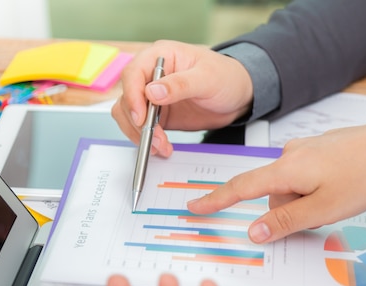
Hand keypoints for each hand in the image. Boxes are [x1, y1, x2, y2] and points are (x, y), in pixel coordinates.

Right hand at [112, 40, 253, 157]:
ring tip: (162, 147)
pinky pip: (141, 128)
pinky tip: (162, 147)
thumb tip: (152, 92)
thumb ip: (180, 84)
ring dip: (140, 134)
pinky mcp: (157, 115)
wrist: (238, 96)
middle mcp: (151, 76)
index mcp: (160, 56)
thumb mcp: (207, 78)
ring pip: (129, 115)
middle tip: (156, 139)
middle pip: (127, 97)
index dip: (132, 96)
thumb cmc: (226, 77)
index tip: (141, 117)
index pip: (133, 74)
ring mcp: (152, 97)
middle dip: (137, 122)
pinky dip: (148, 140)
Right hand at [188, 116, 365, 243]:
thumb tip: (254, 231)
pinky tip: (340, 186)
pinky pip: (305, 174)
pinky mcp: (321, 147)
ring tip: (337, 198)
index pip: (241, 188)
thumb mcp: (323, 209)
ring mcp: (306, 148)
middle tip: (321, 213)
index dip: (216, 200)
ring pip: (291, 185)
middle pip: (272, 192)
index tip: (196, 206)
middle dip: (288, 209)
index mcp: (286, 169)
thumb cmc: (365, 175)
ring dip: (305, 199)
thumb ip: (285, 221)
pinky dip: (315, 186)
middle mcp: (291, 154)